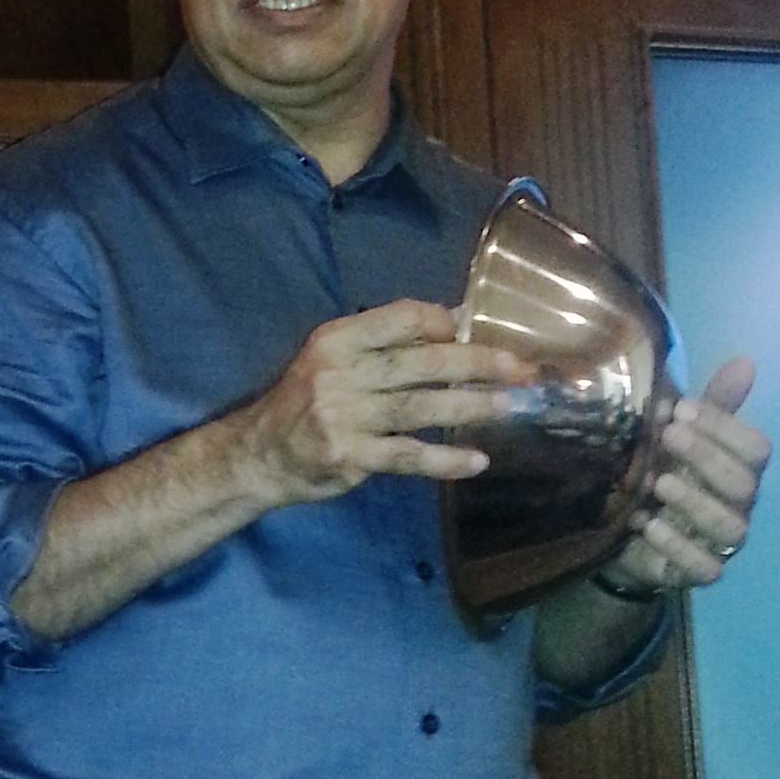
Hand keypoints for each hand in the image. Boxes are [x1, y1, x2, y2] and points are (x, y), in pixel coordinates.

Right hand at [241, 298, 533, 504]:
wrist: (258, 455)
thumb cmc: (305, 401)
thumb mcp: (333, 358)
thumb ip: (386, 341)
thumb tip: (456, 318)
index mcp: (336, 340)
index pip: (400, 318)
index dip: (442, 321)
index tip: (473, 329)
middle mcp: (339, 373)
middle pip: (421, 362)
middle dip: (477, 363)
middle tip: (521, 369)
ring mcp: (343, 416)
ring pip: (421, 407)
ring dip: (471, 406)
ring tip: (509, 406)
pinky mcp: (350, 456)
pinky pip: (408, 456)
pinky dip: (445, 460)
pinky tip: (477, 461)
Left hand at [599, 357, 770, 596]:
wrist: (623, 530)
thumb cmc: (662, 471)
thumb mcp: (680, 434)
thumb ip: (712, 404)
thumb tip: (745, 363)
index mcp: (738, 468)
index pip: (756, 448)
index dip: (723, 427)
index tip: (679, 408)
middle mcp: (738, 505)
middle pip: (745, 485)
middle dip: (706, 457)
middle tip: (666, 434)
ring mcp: (720, 542)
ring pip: (731, 527)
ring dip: (694, 502)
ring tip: (657, 482)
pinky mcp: (697, 571)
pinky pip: (704, 568)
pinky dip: (677, 548)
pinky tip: (648, 524)